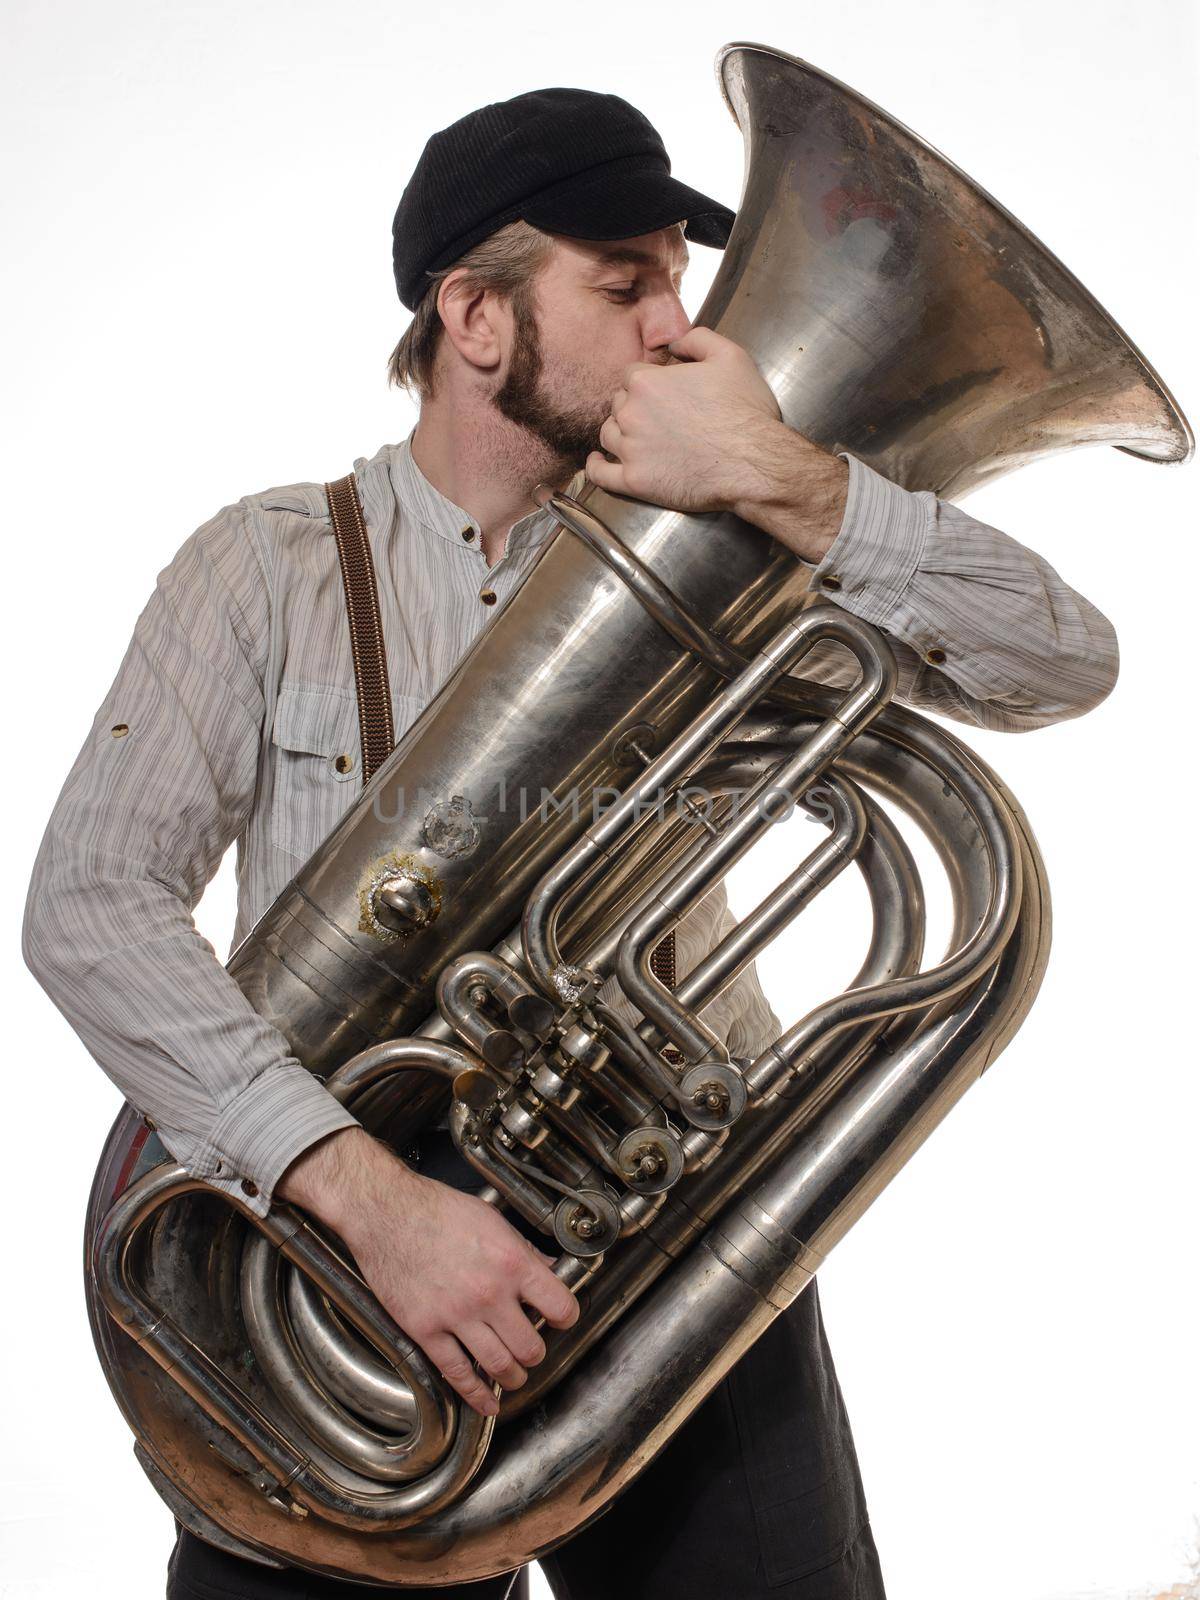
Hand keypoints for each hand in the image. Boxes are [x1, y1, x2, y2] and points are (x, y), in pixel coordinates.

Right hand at [277, 1128, 578, 1416]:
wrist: (385, 1212)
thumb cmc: (436, 1209)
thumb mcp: (492, 1219)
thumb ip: (522, 1249)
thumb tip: (547, 1268)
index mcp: (511, 1262)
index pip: (559, 1307)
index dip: (566, 1317)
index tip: (561, 1320)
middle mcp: (489, 1293)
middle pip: (531, 1347)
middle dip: (536, 1353)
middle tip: (532, 1349)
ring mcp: (456, 1315)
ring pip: (500, 1366)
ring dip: (513, 1377)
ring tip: (515, 1375)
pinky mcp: (426, 1330)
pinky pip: (457, 1373)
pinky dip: (476, 1394)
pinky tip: (487, 1402)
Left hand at [584, 326, 782, 514]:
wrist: (753, 463)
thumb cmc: (745, 411)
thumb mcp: (730, 356)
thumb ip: (697, 339)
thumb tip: (675, 342)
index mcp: (647, 382)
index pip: (632, 375)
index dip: (648, 382)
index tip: (663, 392)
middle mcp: (631, 414)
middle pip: (619, 404)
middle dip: (634, 406)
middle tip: (658, 417)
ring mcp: (630, 449)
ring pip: (608, 434)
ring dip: (618, 432)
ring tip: (635, 437)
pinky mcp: (634, 481)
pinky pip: (600, 474)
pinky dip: (595, 467)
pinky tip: (599, 461)